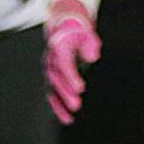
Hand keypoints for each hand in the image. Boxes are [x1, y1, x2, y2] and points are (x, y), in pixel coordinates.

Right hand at [44, 0, 100, 124]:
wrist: (64, 25)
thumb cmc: (77, 29)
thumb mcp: (86, 32)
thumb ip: (90, 43)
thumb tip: (92, 56)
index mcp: (59, 48)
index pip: (64, 65)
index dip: (72, 77)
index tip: (81, 88)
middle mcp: (51, 60)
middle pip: (57, 79)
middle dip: (66, 93)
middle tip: (76, 105)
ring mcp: (50, 69)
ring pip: (52, 89)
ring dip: (60, 104)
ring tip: (69, 118)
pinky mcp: (53, 76)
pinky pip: (53, 93)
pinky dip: (58, 106)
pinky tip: (66, 117)